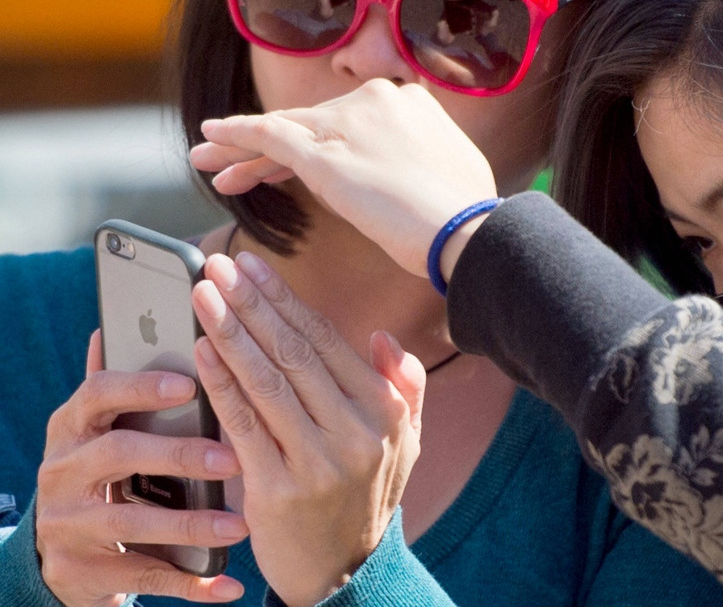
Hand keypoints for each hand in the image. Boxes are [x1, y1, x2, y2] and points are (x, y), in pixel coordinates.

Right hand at [36, 331, 246, 605]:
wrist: (65, 553)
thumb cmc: (104, 475)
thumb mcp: (101, 431)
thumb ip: (115, 390)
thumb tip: (111, 327)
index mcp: (72, 428)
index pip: (97, 394)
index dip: (141, 387)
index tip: (190, 383)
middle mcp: (62, 473)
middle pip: (118, 454)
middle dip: (178, 455)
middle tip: (233, 460)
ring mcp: (69, 526)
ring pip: (133, 522)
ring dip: (192, 523)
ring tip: (240, 524)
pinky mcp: (87, 572)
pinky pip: (146, 576)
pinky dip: (193, 582)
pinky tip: (231, 583)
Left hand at [191, 79, 498, 277]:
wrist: (464, 229)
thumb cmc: (466, 215)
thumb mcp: (453, 168)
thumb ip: (426, 157)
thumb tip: (420, 172)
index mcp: (410, 101)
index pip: (348, 120)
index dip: (320, 143)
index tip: (298, 165)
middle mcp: (376, 100)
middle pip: (311, 122)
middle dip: (270, 147)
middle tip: (232, 160)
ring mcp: (348, 124)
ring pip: (284, 129)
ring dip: (241, 148)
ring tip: (207, 160)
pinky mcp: (324, 152)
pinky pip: (268, 136)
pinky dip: (235, 136)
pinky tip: (209, 139)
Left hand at [191, 252, 425, 606]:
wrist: (344, 573)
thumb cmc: (366, 495)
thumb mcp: (405, 441)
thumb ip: (402, 387)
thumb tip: (382, 337)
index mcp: (383, 412)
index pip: (325, 341)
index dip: (284, 299)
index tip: (251, 266)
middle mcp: (355, 432)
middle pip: (292, 352)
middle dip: (250, 303)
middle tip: (216, 266)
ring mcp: (317, 462)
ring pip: (266, 381)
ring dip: (229, 332)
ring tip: (201, 295)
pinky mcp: (278, 490)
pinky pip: (244, 424)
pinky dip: (220, 383)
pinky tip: (200, 351)